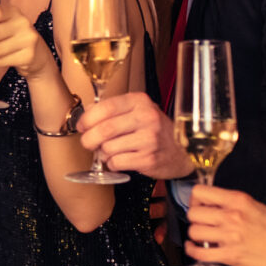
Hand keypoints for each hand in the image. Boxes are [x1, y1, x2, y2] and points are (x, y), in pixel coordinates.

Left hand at [77, 90, 193, 180]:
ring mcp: (149, 139)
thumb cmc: (155, 130)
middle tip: (88, 143)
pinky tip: (120, 160)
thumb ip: (114, 110)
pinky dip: (112, 164)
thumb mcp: (138, 111)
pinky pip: (116, 162)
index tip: (81, 126)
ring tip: (110, 151)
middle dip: (89, 139)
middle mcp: (146, 117)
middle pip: (104, 129)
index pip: (105, 107)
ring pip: (108, 148)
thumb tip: (86, 115)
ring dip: (102, 153)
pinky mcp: (149, 159)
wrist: (183, 151)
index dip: (87, 119)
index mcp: (140, 102)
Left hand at [182, 186, 265, 265]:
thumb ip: (233, 204)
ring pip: (194, 232)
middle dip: (195, 219)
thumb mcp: (256, 207)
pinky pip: (199, 253)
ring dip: (196, 236)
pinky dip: (193, 251)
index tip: (199, 206)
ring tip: (203, 237)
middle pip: (193, 213)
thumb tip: (211, 204)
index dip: (195, 200)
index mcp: (239, 201)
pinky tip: (196, 248)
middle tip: (202, 224)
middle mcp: (233, 216)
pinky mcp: (230, 256)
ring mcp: (230, 237)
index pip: (200, 192)